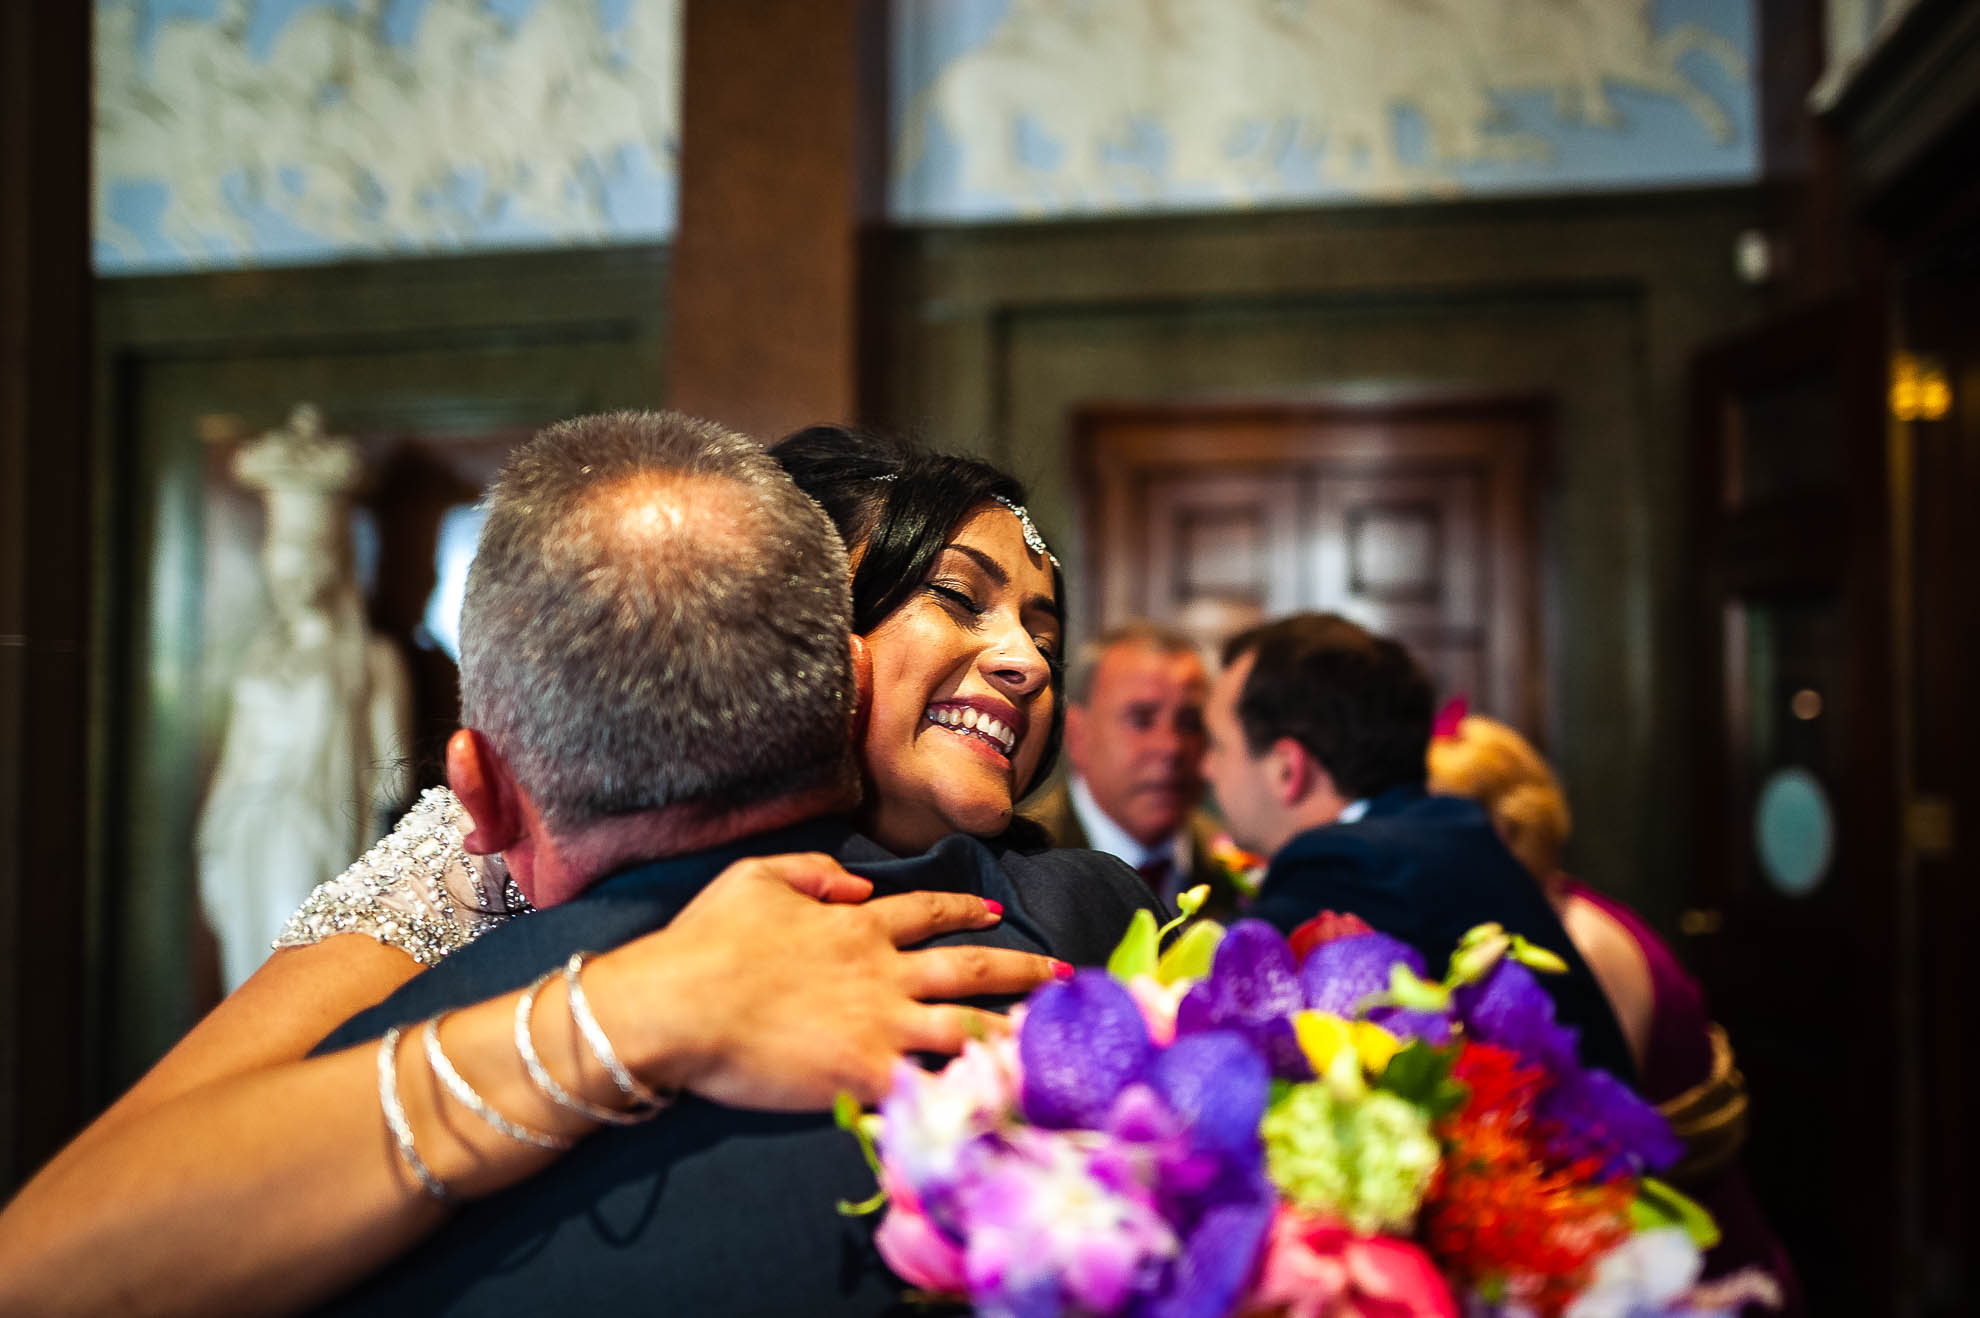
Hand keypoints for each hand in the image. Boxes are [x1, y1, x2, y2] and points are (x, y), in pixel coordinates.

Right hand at [583, 853, 1066, 1108]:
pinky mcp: (865, 1073)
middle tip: (1063, 976)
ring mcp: (879, 1025)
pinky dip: (969, 1091)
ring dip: (1013, 1031)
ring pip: (966, 1026)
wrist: (678, 1005)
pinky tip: (1002, 1098)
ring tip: (1053, 1039)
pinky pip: (931, 1084)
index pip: (927, 912)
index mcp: (855, 925)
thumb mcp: (754, 877)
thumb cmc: (705, 943)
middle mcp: (881, 972)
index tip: (996, 912)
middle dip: (1021, 970)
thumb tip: (857, 886)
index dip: (964, 909)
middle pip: (969, 967)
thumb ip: (812, 873)